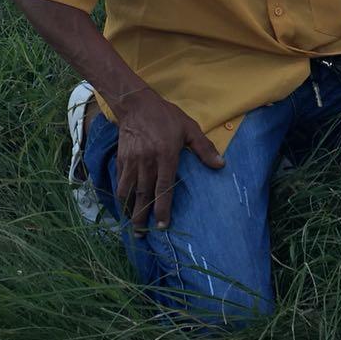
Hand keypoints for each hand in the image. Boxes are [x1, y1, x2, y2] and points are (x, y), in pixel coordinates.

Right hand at [112, 87, 223, 230]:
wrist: (136, 104)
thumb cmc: (166, 117)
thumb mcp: (189, 128)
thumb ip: (204, 148)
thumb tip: (220, 165)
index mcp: (166, 156)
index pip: (164, 188)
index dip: (162, 209)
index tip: (163, 225)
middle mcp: (147, 162)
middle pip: (143, 195)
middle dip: (142, 217)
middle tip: (142, 235)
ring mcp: (132, 161)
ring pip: (128, 190)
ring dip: (128, 209)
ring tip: (130, 225)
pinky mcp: (121, 158)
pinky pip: (120, 180)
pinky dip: (120, 194)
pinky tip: (123, 204)